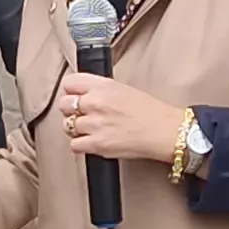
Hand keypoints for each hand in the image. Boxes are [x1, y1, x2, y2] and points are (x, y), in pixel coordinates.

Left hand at [54, 72, 186, 163]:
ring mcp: (95, 124)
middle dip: (71, 111)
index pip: (69, 83)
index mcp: (103, 85)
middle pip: (64, 105)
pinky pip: (74, 145)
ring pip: (67, 126)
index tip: (75, 97)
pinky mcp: (97, 144)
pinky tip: (92, 142)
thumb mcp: (123, 89)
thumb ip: (100, 90)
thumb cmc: (151, 112)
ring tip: (90, 130)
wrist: (165, 131)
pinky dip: (81, 145)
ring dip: (76, 129)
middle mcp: (96, 102)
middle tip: (82, 115)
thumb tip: (84, 95)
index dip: (71, 91)